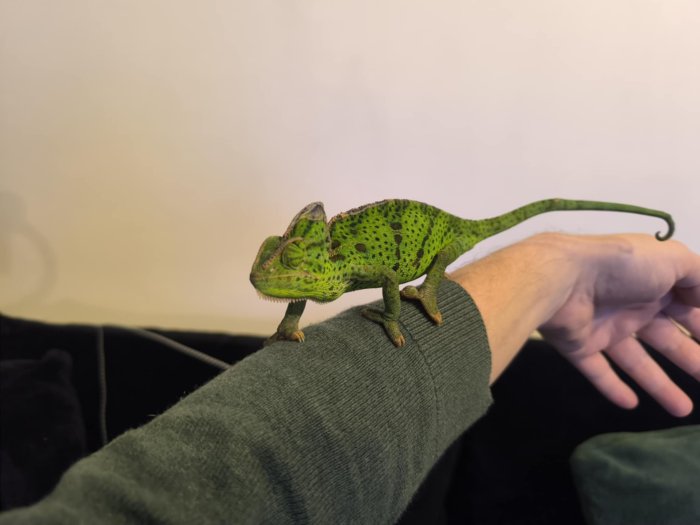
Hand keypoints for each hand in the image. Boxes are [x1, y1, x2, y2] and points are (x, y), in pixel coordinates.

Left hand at [538, 234, 699, 415]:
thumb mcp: (672, 258)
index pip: (684, 309)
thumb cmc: (622, 266)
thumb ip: (696, 276)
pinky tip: (629, 404)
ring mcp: (602, 327)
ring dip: (659, 385)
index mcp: (652, 282)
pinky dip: (611, 386)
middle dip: (690, 359)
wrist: (563, 278)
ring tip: (683, 411)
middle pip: (665, 339)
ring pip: (635, 361)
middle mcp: (629, 305)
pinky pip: (597, 370)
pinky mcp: (579, 346)